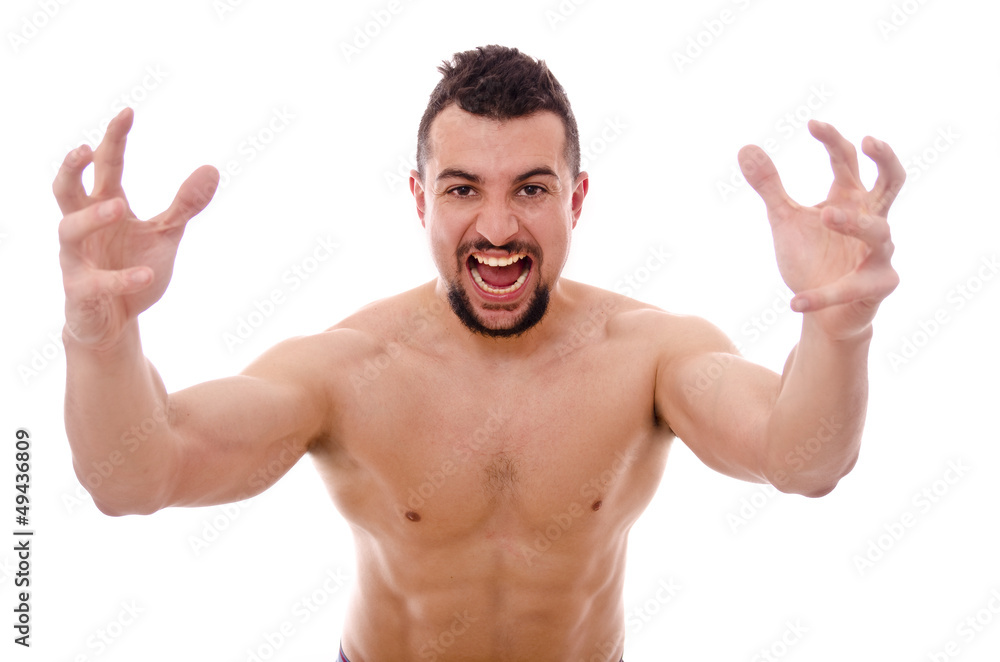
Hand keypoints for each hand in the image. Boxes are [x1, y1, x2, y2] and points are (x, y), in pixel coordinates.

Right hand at [55, 108, 218, 349]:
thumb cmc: (132, 268)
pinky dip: (123, 278)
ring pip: (69, 230)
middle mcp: (83, 228)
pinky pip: (97, 283)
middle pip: (65, 190)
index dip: (114, 139)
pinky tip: (148, 274)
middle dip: (71, 168)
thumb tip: (212, 167)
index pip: (107, 166)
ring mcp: (77, 259)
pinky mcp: (81, 292)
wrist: (114, 322)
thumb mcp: (166, 234)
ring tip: (119, 205)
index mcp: (104, 206)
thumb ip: (184, 204)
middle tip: (86, 149)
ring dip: (93, 216)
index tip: (128, 111)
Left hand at [738, 120, 903, 339]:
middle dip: (886, 160)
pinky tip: (794, 302)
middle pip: (892, 182)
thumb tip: (745, 147)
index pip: (847, 160)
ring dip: (853, 222)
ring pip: (879, 232)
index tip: (812, 123)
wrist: (824, 313)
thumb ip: (770, 185)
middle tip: (870, 140)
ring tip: (824, 214)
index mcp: (849, 199)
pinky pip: (852, 288)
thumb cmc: (812, 258)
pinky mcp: (878, 286)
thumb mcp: (785, 219)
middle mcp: (872, 220)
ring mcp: (879, 253)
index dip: (833, 140)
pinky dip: (822, 296)